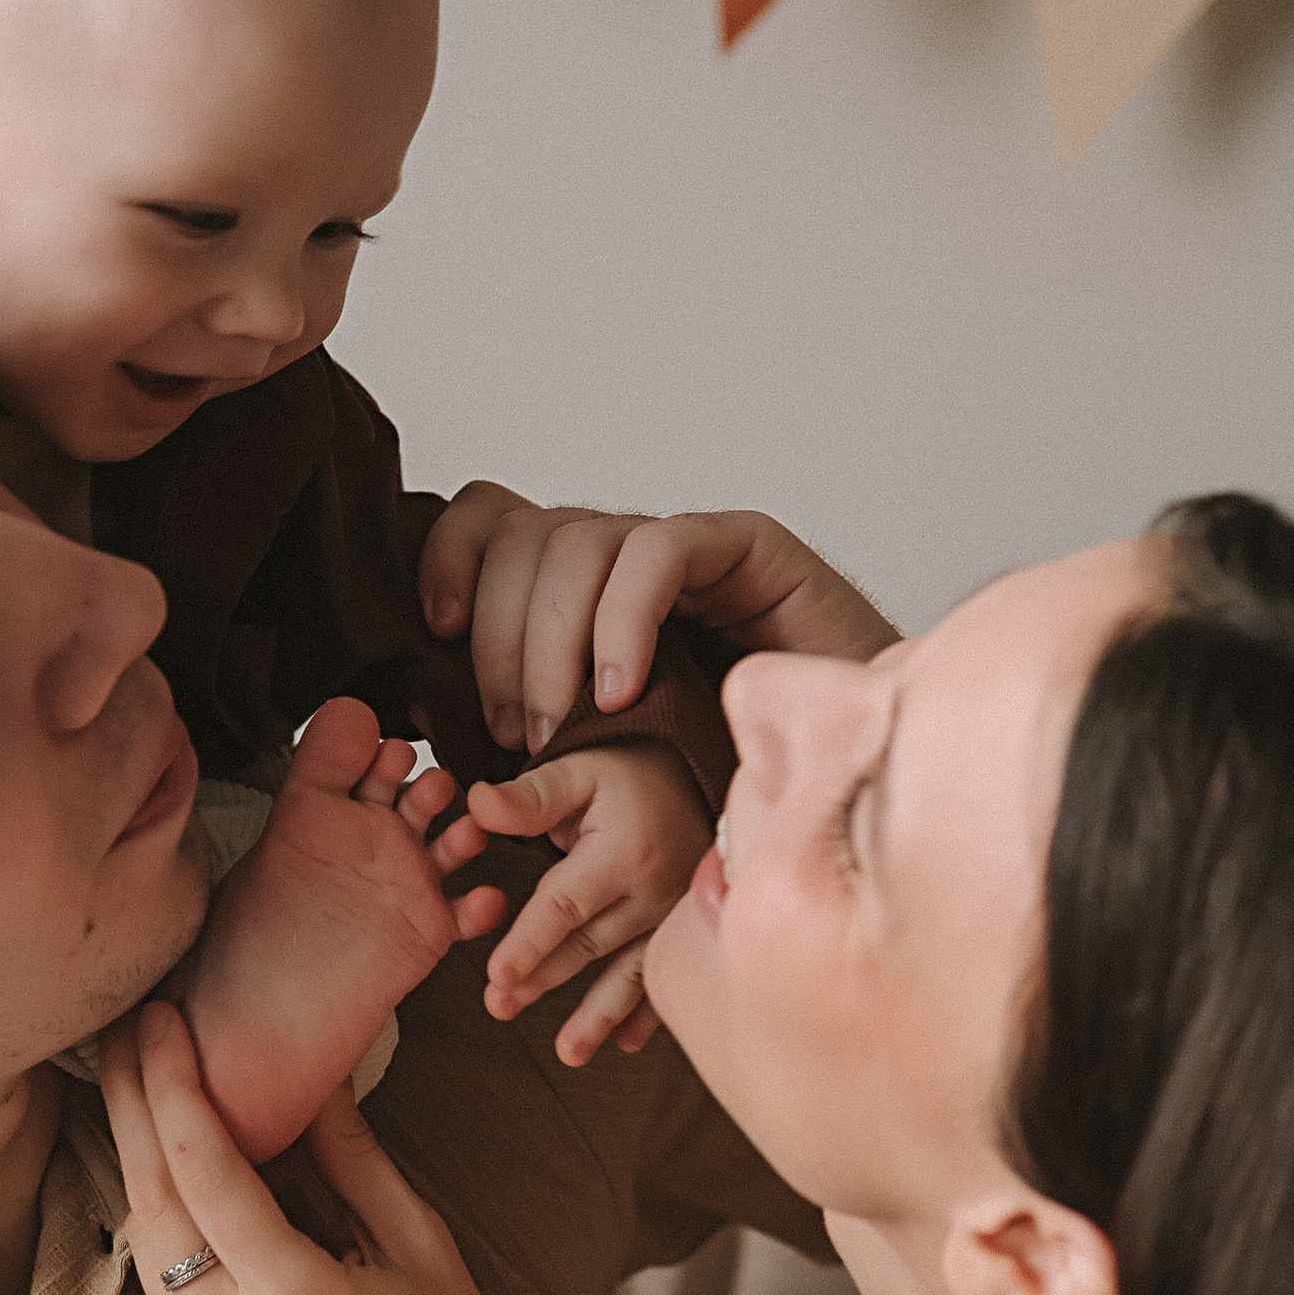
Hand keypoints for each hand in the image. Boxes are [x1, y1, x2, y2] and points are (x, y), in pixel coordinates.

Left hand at [99, 1011, 612, 1294]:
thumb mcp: (424, 1248)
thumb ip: (353, 1157)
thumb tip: (314, 1063)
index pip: (206, 1173)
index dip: (173, 1086)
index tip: (163, 1017)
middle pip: (151, 1200)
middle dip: (129, 1102)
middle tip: (127, 1024)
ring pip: (142, 1242)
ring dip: (131, 1153)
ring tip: (134, 1073)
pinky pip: (160, 1283)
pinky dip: (157, 1211)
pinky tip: (161, 1157)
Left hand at [185, 699, 504, 1159]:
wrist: (259, 1017)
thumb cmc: (256, 931)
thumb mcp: (288, 831)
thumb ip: (320, 768)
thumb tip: (356, 706)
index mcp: (331, 809)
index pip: (368, 760)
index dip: (383, 752)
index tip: (389, 752)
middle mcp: (373, 840)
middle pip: (420, 794)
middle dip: (431, 786)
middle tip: (432, 788)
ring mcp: (405, 882)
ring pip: (454, 842)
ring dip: (468, 832)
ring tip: (469, 833)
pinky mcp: (429, 928)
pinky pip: (468, 908)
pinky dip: (484, 904)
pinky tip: (484, 899)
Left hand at [418, 489, 895, 753]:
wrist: (859, 770)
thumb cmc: (736, 772)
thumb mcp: (606, 755)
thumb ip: (540, 725)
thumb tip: (450, 722)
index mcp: (586, 592)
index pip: (493, 523)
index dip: (450, 558)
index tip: (434, 630)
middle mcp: (630, 559)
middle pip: (526, 536)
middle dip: (500, 639)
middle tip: (516, 732)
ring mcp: (689, 548)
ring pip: (579, 539)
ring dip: (551, 641)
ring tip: (565, 726)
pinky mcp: (748, 547)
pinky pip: (657, 551)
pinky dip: (623, 620)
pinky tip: (623, 690)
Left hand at [470, 743, 711, 1061]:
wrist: (697, 776)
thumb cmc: (627, 774)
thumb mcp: (578, 771)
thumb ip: (530, 796)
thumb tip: (477, 803)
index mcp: (622, 851)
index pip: (566, 904)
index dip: (530, 942)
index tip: (498, 976)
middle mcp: (654, 889)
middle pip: (589, 944)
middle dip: (543, 981)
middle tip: (499, 1008)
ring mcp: (675, 915)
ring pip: (629, 972)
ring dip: (599, 1015)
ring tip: (569, 1052)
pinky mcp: (687, 930)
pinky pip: (666, 975)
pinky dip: (647, 1014)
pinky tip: (624, 1042)